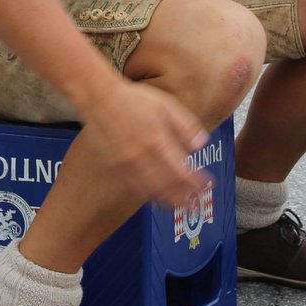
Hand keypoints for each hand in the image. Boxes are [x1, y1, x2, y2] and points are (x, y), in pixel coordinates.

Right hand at [80, 81, 211, 209]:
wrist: (100, 99)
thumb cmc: (132, 99)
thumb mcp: (166, 105)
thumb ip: (185, 125)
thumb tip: (200, 144)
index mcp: (158, 141)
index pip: (182, 171)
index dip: (195, 182)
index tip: (206, 186)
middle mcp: (143, 157)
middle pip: (168, 186)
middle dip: (184, 197)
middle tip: (195, 204)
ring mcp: (127, 164)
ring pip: (151, 190)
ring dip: (167, 201)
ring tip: (179, 206)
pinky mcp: (115, 167)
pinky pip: (134, 186)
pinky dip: (148, 195)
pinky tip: (155, 197)